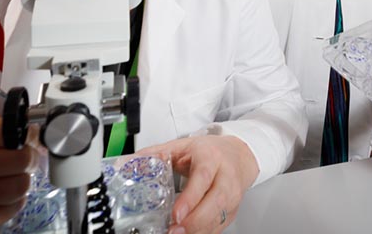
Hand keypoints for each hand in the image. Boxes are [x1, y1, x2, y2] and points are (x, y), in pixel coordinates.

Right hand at [0, 117, 39, 233]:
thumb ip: (10, 132)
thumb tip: (39, 132)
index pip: (13, 131)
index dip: (27, 137)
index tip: (25, 141)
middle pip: (21, 159)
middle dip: (29, 161)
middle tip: (21, 164)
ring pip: (20, 185)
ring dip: (21, 184)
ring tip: (6, 181)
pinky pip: (14, 207)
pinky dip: (13, 203)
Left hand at [138, 135, 258, 233]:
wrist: (239, 156)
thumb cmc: (211, 152)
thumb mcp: (184, 146)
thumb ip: (158, 153)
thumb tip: (133, 161)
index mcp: (211, 158)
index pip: (203, 178)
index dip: (191, 198)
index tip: (176, 214)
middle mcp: (225, 177)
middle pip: (215, 202)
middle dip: (194, 221)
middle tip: (174, 230)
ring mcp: (232, 195)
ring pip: (218, 217)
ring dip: (197, 230)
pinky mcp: (232, 211)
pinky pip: (219, 227)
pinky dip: (203, 233)